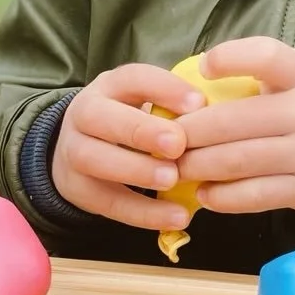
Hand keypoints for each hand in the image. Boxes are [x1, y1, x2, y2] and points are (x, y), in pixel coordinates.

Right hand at [51, 64, 204, 229]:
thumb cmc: (133, 123)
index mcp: (110, 86)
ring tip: (172, 180)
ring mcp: (73, 151)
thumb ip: (176, 108)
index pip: (132, 78)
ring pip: (94, 159)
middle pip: (99, 116)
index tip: (198, 103)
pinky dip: (143, 212)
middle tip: (177, 145)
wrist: (84, 149)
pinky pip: (108, 202)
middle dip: (140, 130)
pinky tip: (177, 216)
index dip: (164, 88)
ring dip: (135, 170)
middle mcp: (84, 113)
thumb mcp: (148, 104)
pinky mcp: (78, 189)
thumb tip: (220, 115)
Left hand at [175, 37, 294, 214]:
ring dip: (198, 166)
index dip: (231, 58)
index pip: (267, 56)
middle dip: (190, 132)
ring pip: (240, 162)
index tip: (205, 67)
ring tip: (175, 166)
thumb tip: (194, 83)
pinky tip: (204, 193)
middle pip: (235, 121)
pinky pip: (256, 196)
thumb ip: (260, 73)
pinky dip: (223, 197)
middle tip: (164, 138)